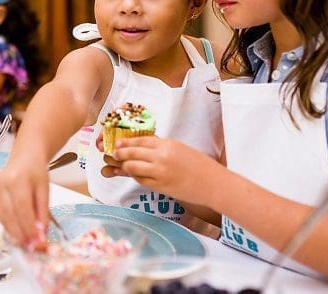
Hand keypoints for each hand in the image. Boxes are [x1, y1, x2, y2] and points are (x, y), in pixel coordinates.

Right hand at [0, 154, 49, 247]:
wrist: (24, 157)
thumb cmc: (36, 171)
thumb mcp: (45, 189)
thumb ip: (43, 211)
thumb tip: (40, 233)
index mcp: (17, 178)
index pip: (22, 208)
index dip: (29, 227)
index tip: (37, 241)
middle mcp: (2, 183)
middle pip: (9, 214)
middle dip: (20, 233)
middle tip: (30, 246)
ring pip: (2, 216)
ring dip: (13, 232)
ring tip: (24, 243)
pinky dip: (7, 225)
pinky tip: (16, 233)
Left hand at [107, 136, 221, 205]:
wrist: (214, 184)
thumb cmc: (200, 166)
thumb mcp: (180, 149)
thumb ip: (162, 147)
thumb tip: (143, 147)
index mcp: (167, 144)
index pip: (140, 140)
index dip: (126, 142)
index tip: (118, 143)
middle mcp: (161, 156)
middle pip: (132, 152)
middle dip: (120, 153)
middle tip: (114, 154)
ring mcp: (160, 172)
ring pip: (133, 167)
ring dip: (125, 166)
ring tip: (121, 166)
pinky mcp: (160, 186)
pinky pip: (141, 180)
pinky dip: (135, 177)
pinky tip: (134, 175)